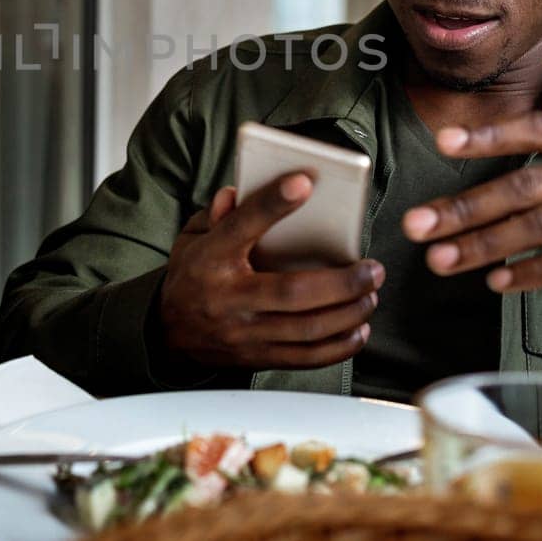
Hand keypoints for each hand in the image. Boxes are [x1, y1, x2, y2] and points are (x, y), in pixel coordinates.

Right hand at [159, 174, 384, 368]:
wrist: (168, 332)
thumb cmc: (193, 274)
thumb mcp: (193, 236)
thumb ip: (218, 214)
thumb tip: (237, 192)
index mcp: (211, 258)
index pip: (243, 226)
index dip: (273, 203)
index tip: (305, 182)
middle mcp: (228, 297)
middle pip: (293, 292)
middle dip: (342, 282)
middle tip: (372, 269)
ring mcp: (243, 333)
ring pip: (306, 329)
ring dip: (348, 314)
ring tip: (370, 296)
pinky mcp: (255, 358)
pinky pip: (305, 358)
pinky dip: (338, 346)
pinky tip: (358, 329)